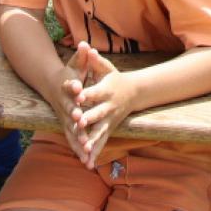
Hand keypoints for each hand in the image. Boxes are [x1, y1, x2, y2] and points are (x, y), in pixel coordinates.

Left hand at [64, 42, 135, 166]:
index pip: (94, 92)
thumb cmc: (115, 78)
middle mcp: (108, 107)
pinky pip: (101, 142)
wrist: (133, 92)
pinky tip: (88, 163)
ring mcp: (109, 120)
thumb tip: (86, 46)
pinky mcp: (109, 129)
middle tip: (80, 122)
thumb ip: (95, 60)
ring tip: (84, 149)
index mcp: (105, 90)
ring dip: (92, 140)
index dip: (86, 94)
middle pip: (97, 113)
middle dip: (88, 118)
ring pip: (99, 132)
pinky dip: (95, 153)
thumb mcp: (106, 68)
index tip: (77, 97)